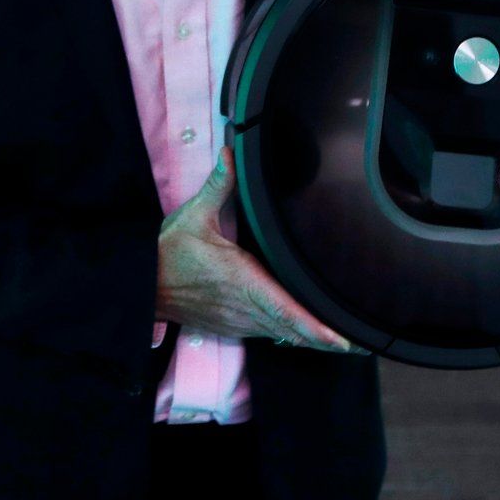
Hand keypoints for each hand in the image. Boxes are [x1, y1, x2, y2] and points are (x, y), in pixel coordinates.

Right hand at [155, 146, 369, 353]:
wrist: (142, 284)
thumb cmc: (168, 252)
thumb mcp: (194, 215)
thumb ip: (219, 186)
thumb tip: (231, 154)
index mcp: (242, 281)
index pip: (285, 310)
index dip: (314, 329)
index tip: (340, 340)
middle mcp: (244, 307)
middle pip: (292, 331)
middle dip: (325, 340)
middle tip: (358, 345)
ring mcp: (238, 321)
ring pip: (282, 336)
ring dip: (310, 341)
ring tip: (341, 343)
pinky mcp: (231, 326)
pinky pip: (268, 334)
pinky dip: (289, 337)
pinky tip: (306, 336)